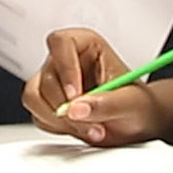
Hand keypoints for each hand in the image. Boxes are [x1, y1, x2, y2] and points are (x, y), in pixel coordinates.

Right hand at [23, 28, 165, 147]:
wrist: (136, 123)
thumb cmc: (137, 104)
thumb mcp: (131, 103)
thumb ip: (107, 104)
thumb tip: (77, 108)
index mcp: (86, 45)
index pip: (61, 43)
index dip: (65, 68)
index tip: (75, 95)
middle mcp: (66, 60)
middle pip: (46, 77)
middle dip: (66, 107)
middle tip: (92, 124)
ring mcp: (53, 81)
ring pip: (35, 97)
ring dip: (60, 120)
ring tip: (90, 130)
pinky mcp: (46, 102)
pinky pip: (37, 115)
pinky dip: (57, 128)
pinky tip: (80, 129)